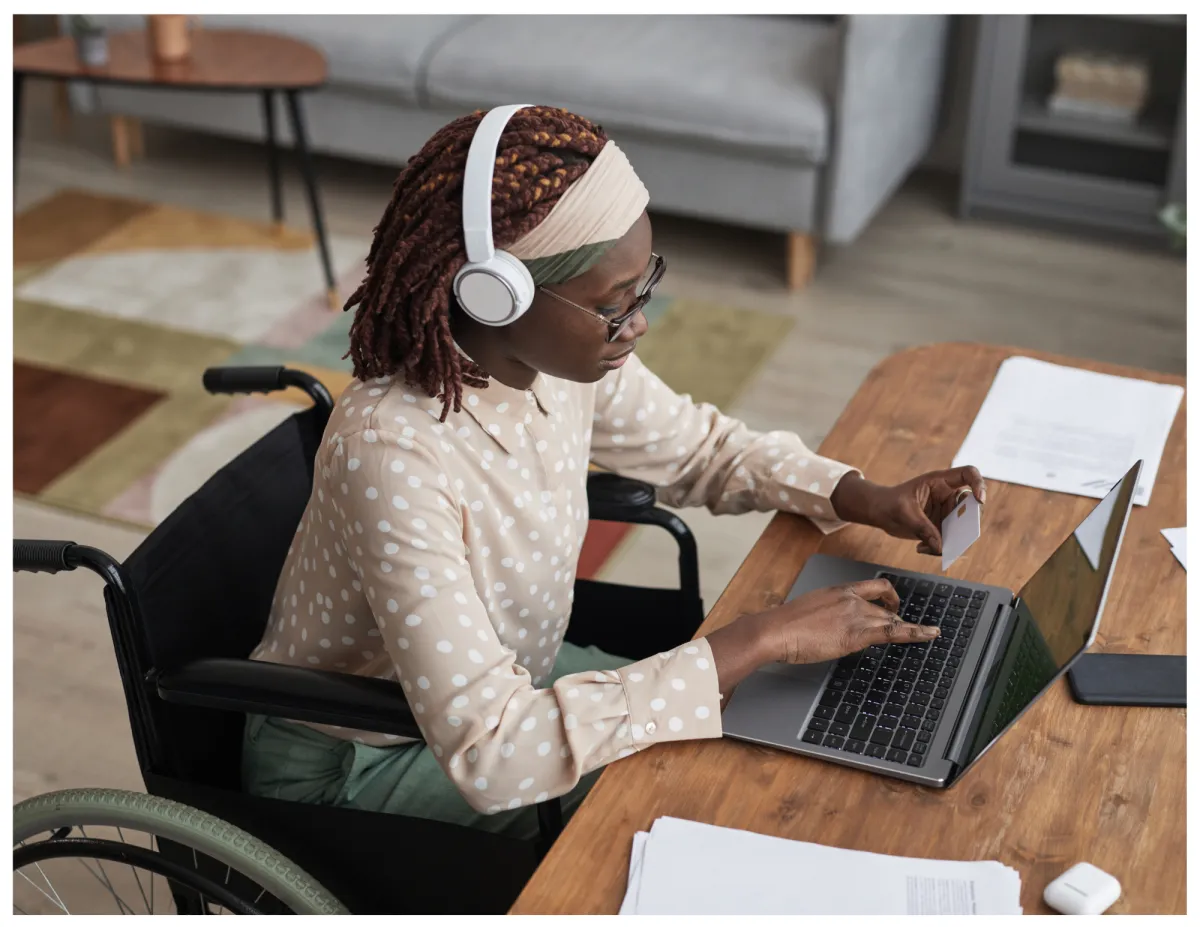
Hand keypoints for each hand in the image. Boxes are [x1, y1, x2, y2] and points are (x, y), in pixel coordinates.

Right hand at [760, 579, 937, 664]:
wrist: (776, 630)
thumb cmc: (785, 625)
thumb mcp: (809, 611)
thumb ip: (826, 614)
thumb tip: (831, 624)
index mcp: (839, 590)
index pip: (873, 586)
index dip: (889, 595)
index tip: (893, 604)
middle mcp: (851, 598)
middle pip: (884, 608)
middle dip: (896, 619)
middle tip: (906, 629)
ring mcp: (855, 615)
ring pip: (890, 621)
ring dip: (907, 629)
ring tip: (924, 634)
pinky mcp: (857, 633)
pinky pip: (894, 632)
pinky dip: (916, 633)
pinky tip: (929, 635)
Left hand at [830, 467, 986, 555]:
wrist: (879, 511)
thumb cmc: (890, 502)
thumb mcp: (904, 513)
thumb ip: (923, 528)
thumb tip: (940, 547)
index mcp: (940, 482)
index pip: (968, 474)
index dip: (979, 484)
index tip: (979, 500)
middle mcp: (947, 496)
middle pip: (971, 506)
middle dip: (968, 523)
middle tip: (957, 537)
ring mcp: (946, 512)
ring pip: (962, 527)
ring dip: (952, 540)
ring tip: (930, 547)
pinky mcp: (942, 527)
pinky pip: (949, 540)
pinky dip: (939, 548)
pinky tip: (920, 548)